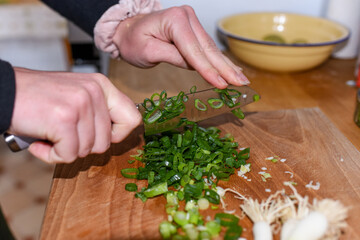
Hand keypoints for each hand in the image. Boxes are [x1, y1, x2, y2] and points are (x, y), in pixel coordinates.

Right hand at [8, 68, 141, 163]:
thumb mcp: (77, 95)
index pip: (132, 118)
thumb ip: (99, 111)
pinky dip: (51, 155)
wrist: (4, 91)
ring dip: (65, 149)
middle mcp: (95, 92)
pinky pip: (68, 155)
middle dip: (82, 145)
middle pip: (106, 142)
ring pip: (87, 150)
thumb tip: (117, 133)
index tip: (102, 136)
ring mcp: (81, 105)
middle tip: (63, 134)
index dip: (119, 135)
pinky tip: (41, 141)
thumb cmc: (39, 98)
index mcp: (102, 85)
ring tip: (50, 134)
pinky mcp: (65, 119)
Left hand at [112, 5, 249, 88]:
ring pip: (211, 49)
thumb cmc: (133, 40)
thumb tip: (194, 66)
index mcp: (175, 20)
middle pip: (208, 48)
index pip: (194, 50)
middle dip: (225, 68)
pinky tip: (232, 69)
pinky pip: (207, 48)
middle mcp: (187, 17)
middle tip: (241, 84)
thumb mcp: (147, 51)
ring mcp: (191, 22)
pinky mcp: (193, 30)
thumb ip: (172, 57)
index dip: (208, 70)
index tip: (221, 84)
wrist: (128, 29)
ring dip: (226, 66)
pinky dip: (219, 61)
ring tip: (242, 80)